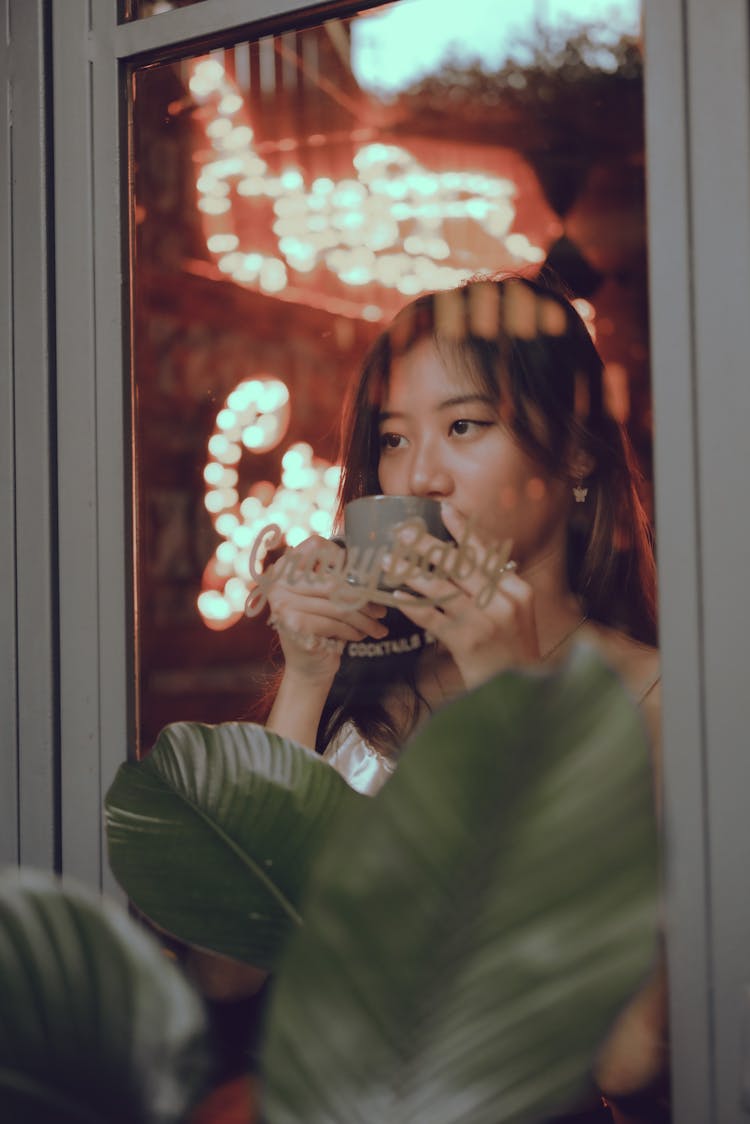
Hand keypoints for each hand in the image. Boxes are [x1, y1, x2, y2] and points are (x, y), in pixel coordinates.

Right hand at [265, 535, 388, 682]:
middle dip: (363, 599)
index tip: (363, 575)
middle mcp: (278, 583)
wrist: (308, 666)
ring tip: (378, 626)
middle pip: (333, 581)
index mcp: (284, 568)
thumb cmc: (322, 627)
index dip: (342, 556)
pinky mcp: (293, 625)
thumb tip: (373, 568)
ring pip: (337, 605)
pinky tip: (361, 635)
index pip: (316, 546)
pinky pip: (334, 623)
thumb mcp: (327, 598)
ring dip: (364, 618)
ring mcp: (283, 603)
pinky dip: (353, 631)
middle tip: (381, 610)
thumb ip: (337, 578)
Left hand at [389, 505, 540, 689]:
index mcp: (518, 592)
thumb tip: (463, 552)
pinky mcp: (464, 643)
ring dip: (410, 571)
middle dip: (427, 546)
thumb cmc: (512, 648)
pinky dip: (412, 604)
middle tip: (404, 532)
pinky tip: (397, 595)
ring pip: (440, 588)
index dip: (462, 530)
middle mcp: (503, 604)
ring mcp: (484, 623)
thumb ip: (495, 586)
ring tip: (389, 560)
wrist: (520, 692)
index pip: (485, 554)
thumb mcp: (515, 613)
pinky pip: (431, 618)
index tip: (443, 509)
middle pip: (459, 566)